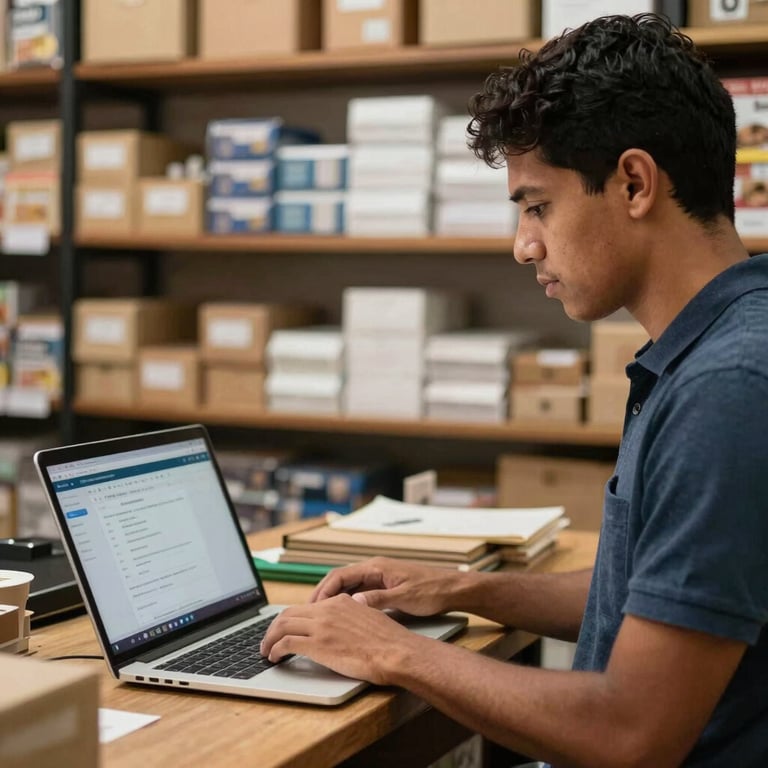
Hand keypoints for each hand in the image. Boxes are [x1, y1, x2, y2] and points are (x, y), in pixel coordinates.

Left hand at [260, 593, 422, 683]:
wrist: (395, 651)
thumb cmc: (389, 641)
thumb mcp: (369, 618)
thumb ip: (352, 617)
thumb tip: (343, 627)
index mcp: (340, 602)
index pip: (307, 606)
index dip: (292, 618)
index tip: (287, 628)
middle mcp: (328, 610)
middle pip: (289, 613)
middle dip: (274, 627)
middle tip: (269, 639)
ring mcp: (321, 626)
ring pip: (283, 625)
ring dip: (270, 638)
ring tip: (266, 650)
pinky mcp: (318, 644)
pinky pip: (287, 643)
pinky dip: (275, 649)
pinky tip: (274, 657)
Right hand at [310, 556, 464, 615]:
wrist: (454, 589)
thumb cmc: (432, 591)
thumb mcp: (405, 597)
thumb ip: (379, 599)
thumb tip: (353, 603)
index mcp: (377, 567)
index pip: (340, 575)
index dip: (323, 591)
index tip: (311, 607)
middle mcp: (375, 569)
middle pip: (340, 579)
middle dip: (322, 595)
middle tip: (307, 614)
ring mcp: (379, 577)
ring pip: (348, 586)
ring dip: (333, 600)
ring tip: (319, 618)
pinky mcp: (385, 586)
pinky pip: (359, 592)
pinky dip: (347, 602)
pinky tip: (341, 616)